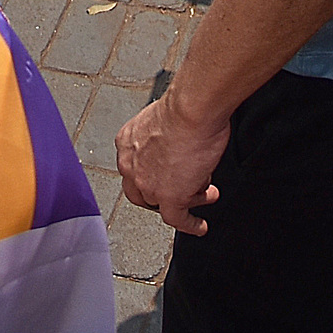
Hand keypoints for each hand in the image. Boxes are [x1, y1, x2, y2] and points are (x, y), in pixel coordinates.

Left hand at [116, 92, 229, 236]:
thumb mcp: (162, 119)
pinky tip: (199, 226)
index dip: (149, 175)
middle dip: (161, 193)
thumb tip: (178, 141)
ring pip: (162, 204)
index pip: (133, 168)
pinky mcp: (170, 197)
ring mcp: (148, 184)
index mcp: (127, 142)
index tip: (163, 176)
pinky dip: (190, 225)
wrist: (193, 110)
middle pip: (142, 191)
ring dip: (187, 200)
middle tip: (180, 190)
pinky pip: (177, 219)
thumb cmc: (185, 106)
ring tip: (205, 194)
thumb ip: (163, 136)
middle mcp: (132, 164)